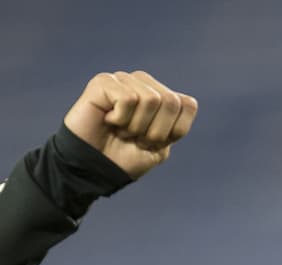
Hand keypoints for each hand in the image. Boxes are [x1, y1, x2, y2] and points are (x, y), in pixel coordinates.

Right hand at [63, 71, 197, 178]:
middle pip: (171, 101)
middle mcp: (143, 83)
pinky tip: (108, 120)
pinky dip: (121, 118)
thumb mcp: (160, 148)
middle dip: (155, 131)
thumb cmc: (125, 158)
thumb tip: (188, 100)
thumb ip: (177, 125)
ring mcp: (123, 80)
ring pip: (151, 99)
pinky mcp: (104, 81)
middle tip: (134, 137)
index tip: (152, 141)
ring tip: (120, 130)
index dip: (172, 131)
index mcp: (161, 95)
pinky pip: (128, 98)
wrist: (94, 168)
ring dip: (136, 126)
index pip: (187, 105)